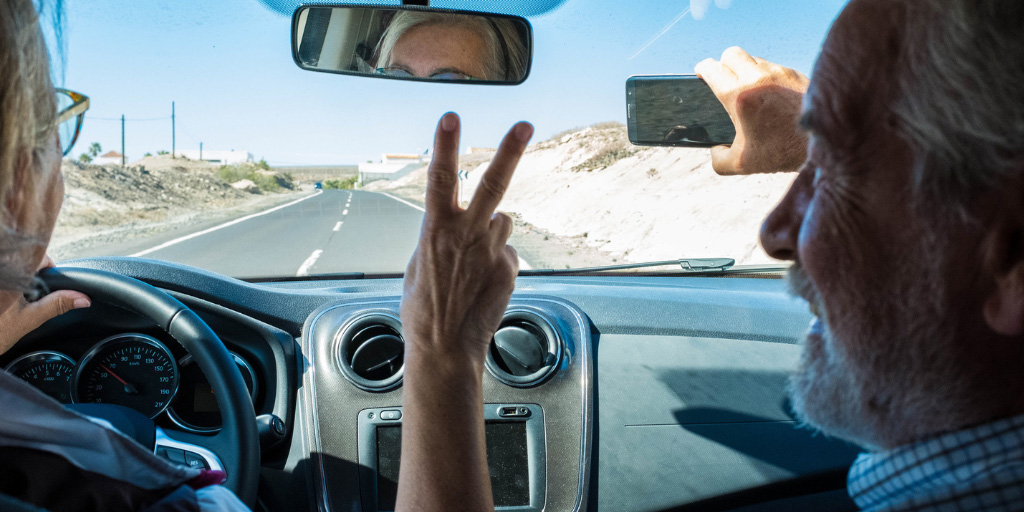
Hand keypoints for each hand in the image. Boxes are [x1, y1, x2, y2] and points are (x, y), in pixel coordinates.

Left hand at [0, 255, 90, 354]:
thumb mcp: (29, 319)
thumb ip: (57, 305)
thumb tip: (82, 299)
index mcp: (13, 273)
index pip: (37, 255)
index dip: (46, 266)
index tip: (47, 280)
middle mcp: (4, 271)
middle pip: (22, 260)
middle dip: (29, 273)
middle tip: (26, 294)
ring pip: (12, 268)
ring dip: (16, 278)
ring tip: (9, 300)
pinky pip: (7, 278)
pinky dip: (9, 285)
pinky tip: (4, 301)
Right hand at [400, 113, 532, 366]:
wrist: (445, 349)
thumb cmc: (423, 310)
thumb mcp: (418, 264)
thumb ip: (440, 237)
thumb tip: (456, 228)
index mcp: (436, 231)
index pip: (440, 179)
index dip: (445, 146)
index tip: (450, 117)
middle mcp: (467, 236)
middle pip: (492, 185)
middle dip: (509, 152)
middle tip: (524, 125)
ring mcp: (492, 252)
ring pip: (500, 222)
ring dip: (491, 232)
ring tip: (473, 263)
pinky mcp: (509, 269)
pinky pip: (506, 252)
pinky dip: (497, 261)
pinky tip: (483, 283)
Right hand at [696, 46, 809, 174]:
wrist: (825, 141)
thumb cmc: (783, 152)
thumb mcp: (742, 164)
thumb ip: (719, 159)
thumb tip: (715, 150)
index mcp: (739, 96)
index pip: (711, 68)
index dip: (702, 69)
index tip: (702, 75)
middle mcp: (757, 78)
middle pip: (730, 54)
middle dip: (722, 64)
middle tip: (723, 79)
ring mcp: (778, 72)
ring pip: (753, 59)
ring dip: (746, 69)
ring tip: (748, 88)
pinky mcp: (795, 73)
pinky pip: (773, 66)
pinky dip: (766, 75)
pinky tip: (770, 93)